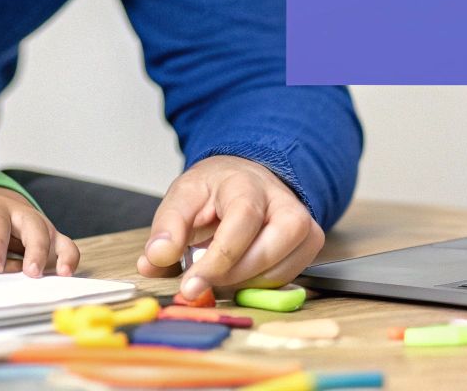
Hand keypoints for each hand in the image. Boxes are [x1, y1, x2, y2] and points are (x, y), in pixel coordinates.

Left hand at [0, 185, 80, 277]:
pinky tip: (67, 273)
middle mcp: (21, 214)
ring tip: (61, 274)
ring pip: (52, 234)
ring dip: (58, 253)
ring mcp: (38, 225)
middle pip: (33, 226)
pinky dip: (69, 257)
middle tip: (31, 272)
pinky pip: (65, 245)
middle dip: (34, 249)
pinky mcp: (50, 237)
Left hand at [137, 155, 323, 299]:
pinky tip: (236, 274)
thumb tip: (154, 260)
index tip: (189, 286)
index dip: (216, 260)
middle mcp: (284, 202)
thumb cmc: (215, 191)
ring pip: (277, 271)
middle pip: (267, 250)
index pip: (242, 221)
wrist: (247, 179)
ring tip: (216, 273)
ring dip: (241, 283)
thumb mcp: (183, 197)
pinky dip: (256, 285)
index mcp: (247, 184)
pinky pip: (284, 279)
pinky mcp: (311, 243)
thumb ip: (167, 227)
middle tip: (198, 287)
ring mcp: (304, 224)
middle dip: (229, 277)